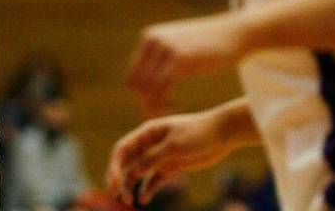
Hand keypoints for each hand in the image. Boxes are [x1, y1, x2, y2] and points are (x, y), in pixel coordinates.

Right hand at [106, 111, 230, 207]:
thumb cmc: (197, 134)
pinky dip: (147, 189)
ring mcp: (160, 156)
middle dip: (119, 177)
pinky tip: (144, 199)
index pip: (123, 149)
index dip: (114, 166)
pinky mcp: (171, 166)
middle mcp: (150, 144)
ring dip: (130, 185)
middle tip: (116, 195)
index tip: (114, 183)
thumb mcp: (174, 146)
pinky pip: (154, 179)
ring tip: (129, 201)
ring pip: (138, 171)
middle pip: (127, 161)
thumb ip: (154, 157)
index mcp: (147, 133)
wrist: (220, 134)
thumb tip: (135, 171)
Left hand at [126, 13, 245, 115]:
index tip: (155, 106)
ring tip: (168, 112)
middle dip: (145, 103)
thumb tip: (150, 75)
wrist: (232, 33)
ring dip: (155, 105)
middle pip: (136, 82)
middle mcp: (152, 40)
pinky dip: (164, 102)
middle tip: (161, 113)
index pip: (133, 73)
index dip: (141, 95)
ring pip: (147, 87)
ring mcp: (164, 47)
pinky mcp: (179, 58)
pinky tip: (175, 106)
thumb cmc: (209, 44)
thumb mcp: (180, 45)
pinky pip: (162, 87)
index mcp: (149, 37)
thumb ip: (163, 56)